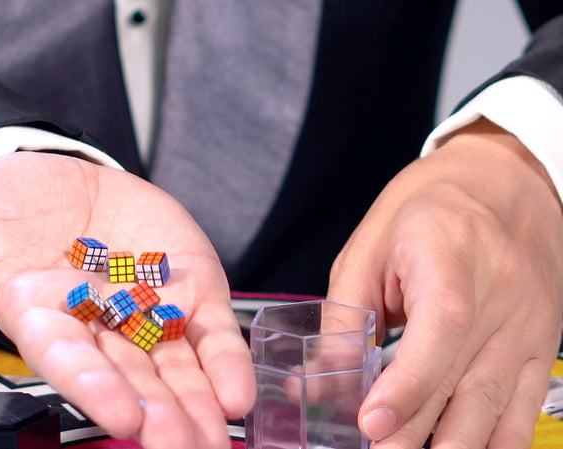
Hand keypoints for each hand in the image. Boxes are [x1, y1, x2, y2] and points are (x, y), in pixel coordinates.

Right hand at [0, 151, 254, 448]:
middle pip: (128, 377)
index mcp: (40, 313)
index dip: (90, 386)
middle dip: (159, 416)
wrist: (55, 180)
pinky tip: (243, 390)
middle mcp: (95, 324)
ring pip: (175, 365)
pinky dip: (226, 357)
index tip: (121, 417)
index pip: (64, 358)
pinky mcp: (184, 284)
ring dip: (201, 402)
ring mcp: (145, 309)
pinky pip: (209, 328)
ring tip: (224, 435)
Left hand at [328, 119, 562, 447]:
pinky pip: (524, 409)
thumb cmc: (427, 208)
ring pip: (498, 408)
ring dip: (456, 447)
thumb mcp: (370, 247)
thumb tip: (315, 381)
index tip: (371, 424)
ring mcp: (529, 327)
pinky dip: (496, 442)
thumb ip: (345, 315)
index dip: (406, 387)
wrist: (504, 182)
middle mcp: (503, 297)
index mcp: (451, 259)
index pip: (439, 332)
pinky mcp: (541, 345)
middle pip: (464, 384)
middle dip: (417, 436)